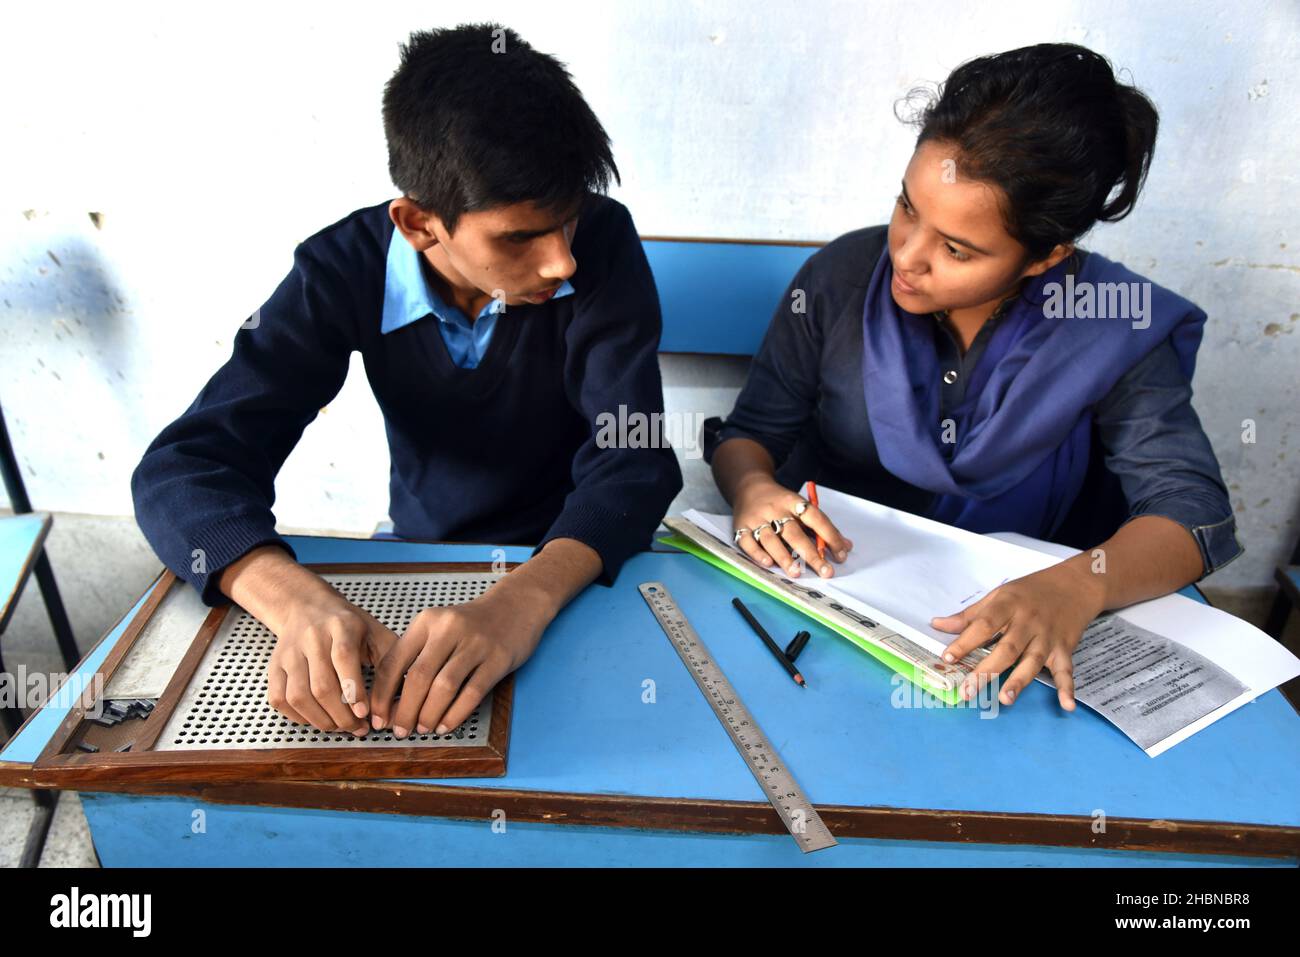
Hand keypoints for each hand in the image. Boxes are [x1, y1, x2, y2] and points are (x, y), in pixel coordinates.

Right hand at [265, 588, 400, 734]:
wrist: (308, 607)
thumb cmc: (350, 626)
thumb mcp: (377, 633)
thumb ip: (391, 663)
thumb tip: (401, 701)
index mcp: (341, 626)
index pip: (344, 658)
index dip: (353, 689)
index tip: (365, 713)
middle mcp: (311, 638)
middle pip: (321, 685)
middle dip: (342, 715)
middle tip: (358, 728)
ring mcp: (289, 653)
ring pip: (298, 696)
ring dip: (321, 720)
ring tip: (340, 727)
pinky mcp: (274, 667)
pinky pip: (280, 699)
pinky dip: (298, 717)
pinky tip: (317, 719)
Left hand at [368, 580, 550, 737]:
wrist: (516, 604)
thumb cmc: (471, 623)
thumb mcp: (439, 627)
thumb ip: (417, 656)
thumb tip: (393, 700)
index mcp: (427, 621)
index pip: (395, 661)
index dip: (382, 694)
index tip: (377, 716)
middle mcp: (449, 629)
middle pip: (418, 677)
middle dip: (405, 710)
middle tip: (400, 730)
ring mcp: (476, 643)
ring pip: (444, 686)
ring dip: (429, 714)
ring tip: (423, 729)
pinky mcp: (498, 658)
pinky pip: (472, 692)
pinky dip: (455, 714)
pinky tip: (446, 725)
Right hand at [732, 476, 851, 577]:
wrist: (748, 487)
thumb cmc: (780, 502)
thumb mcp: (801, 507)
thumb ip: (821, 527)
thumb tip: (845, 547)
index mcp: (793, 502)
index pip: (815, 517)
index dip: (830, 535)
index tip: (841, 554)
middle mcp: (775, 509)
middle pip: (794, 532)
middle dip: (810, 553)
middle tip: (824, 571)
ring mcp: (756, 518)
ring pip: (771, 539)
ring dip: (784, 557)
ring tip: (797, 572)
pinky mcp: (740, 527)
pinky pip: (747, 542)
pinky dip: (757, 553)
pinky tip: (768, 564)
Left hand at [931, 561, 1105, 709]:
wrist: (1074, 584)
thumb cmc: (1031, 591)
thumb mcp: (999, 595)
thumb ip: (969, 615)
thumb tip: (937, 625)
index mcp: (1008, 605)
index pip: (983, 625)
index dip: (965, 642)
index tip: (947, 658)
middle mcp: (1028, 622)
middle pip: (1006, 649)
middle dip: (986, 671)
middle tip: (968, 691)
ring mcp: (1047, 637)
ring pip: (1032, 661)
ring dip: (1019, 681)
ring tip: (1004, 699)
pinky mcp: (1065, 648)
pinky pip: (1066, 670)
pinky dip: (1067, 688)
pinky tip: (1066, 704)